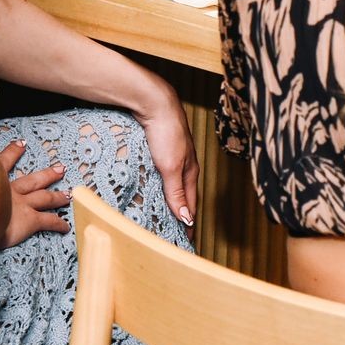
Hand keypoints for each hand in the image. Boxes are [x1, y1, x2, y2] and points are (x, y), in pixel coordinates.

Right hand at [0, 140, 70, 247]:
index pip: (4, 163)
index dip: (13, 152)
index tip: (22, 143)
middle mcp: (11, 192)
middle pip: (32, 180)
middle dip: (47, 174)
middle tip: (60, 167)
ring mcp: (22, 206)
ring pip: (44, 198)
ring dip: (57, 196)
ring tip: (68, 194)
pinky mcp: (29, 221)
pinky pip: (47, 222)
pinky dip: (58, 224)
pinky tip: (66, 227)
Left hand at [135, 84, 199, 231]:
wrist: (153, 101)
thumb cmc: (165, 131)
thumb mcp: (171, 166)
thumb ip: (176, 192)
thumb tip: (187, 219)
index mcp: (190, 171)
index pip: (191, 205)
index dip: (188, 224)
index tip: (185, 243)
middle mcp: (184, 165)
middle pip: (184, 196)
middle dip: (182, 216)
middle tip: (175, 235)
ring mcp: (173, 156)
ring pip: (173, 185)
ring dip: (171, 202)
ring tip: (164, 217)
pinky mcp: (160, 148)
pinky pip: (162, 175)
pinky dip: (160, 187)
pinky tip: (153, 190)